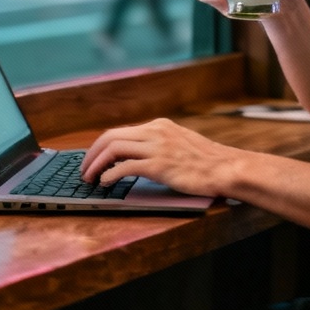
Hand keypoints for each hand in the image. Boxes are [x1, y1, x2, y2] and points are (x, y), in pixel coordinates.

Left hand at [80, 117, 239, 197]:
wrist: (225, 168)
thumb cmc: (207, 161)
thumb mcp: (182, 142)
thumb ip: (162, 143)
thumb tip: (141, 154)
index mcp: (160, 126)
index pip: (121, 131)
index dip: (101, 146)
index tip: (93, 159)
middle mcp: (156, 132)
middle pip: (110, 136)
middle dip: (91, 153)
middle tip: (84, 170)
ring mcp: (157, 147)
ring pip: (113, 149)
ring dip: (96, 164)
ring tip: (89, 178)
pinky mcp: (159, 165)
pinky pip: (124, 166)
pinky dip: (110, 175)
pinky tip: (105, 183)